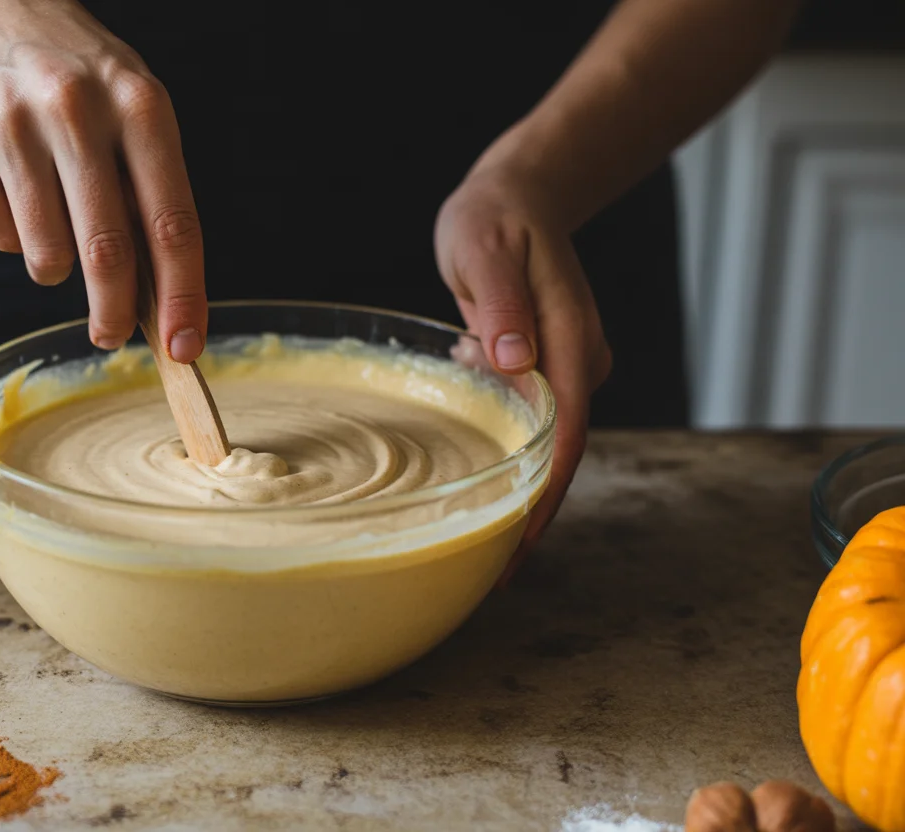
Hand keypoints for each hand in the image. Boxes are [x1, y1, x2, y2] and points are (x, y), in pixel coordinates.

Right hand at [0, 0, 205, 359]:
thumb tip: (165, 302)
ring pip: (47, 255)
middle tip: (112, 336)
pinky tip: (14, 186)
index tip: (186, 347)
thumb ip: (153, 195)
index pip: (172, 222)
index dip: (183, 296)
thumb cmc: (81, 79)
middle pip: (107, 252)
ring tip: (57, 220)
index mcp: (139, 105)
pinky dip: (14, 235)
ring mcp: (9, 127)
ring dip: (57, 264)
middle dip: (115, 313)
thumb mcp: (135, 111)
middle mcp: (74, 110)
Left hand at [434, 163, 611, 584]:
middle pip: (560, 453)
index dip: (544, 495)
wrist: (519, 196)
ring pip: (542, 439)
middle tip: (487, 567)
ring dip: (513, 479)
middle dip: (528, 510)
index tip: (519, 546)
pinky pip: (526, 417)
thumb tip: (514, 361)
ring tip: (474, 523)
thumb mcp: (486, 248)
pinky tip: (470, 435)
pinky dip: (501, 438)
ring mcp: (564, 365)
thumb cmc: (496, 218)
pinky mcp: (544, 365)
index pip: (565, 434)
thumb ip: (503, 301)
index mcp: (571, 340)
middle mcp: (576, 361)